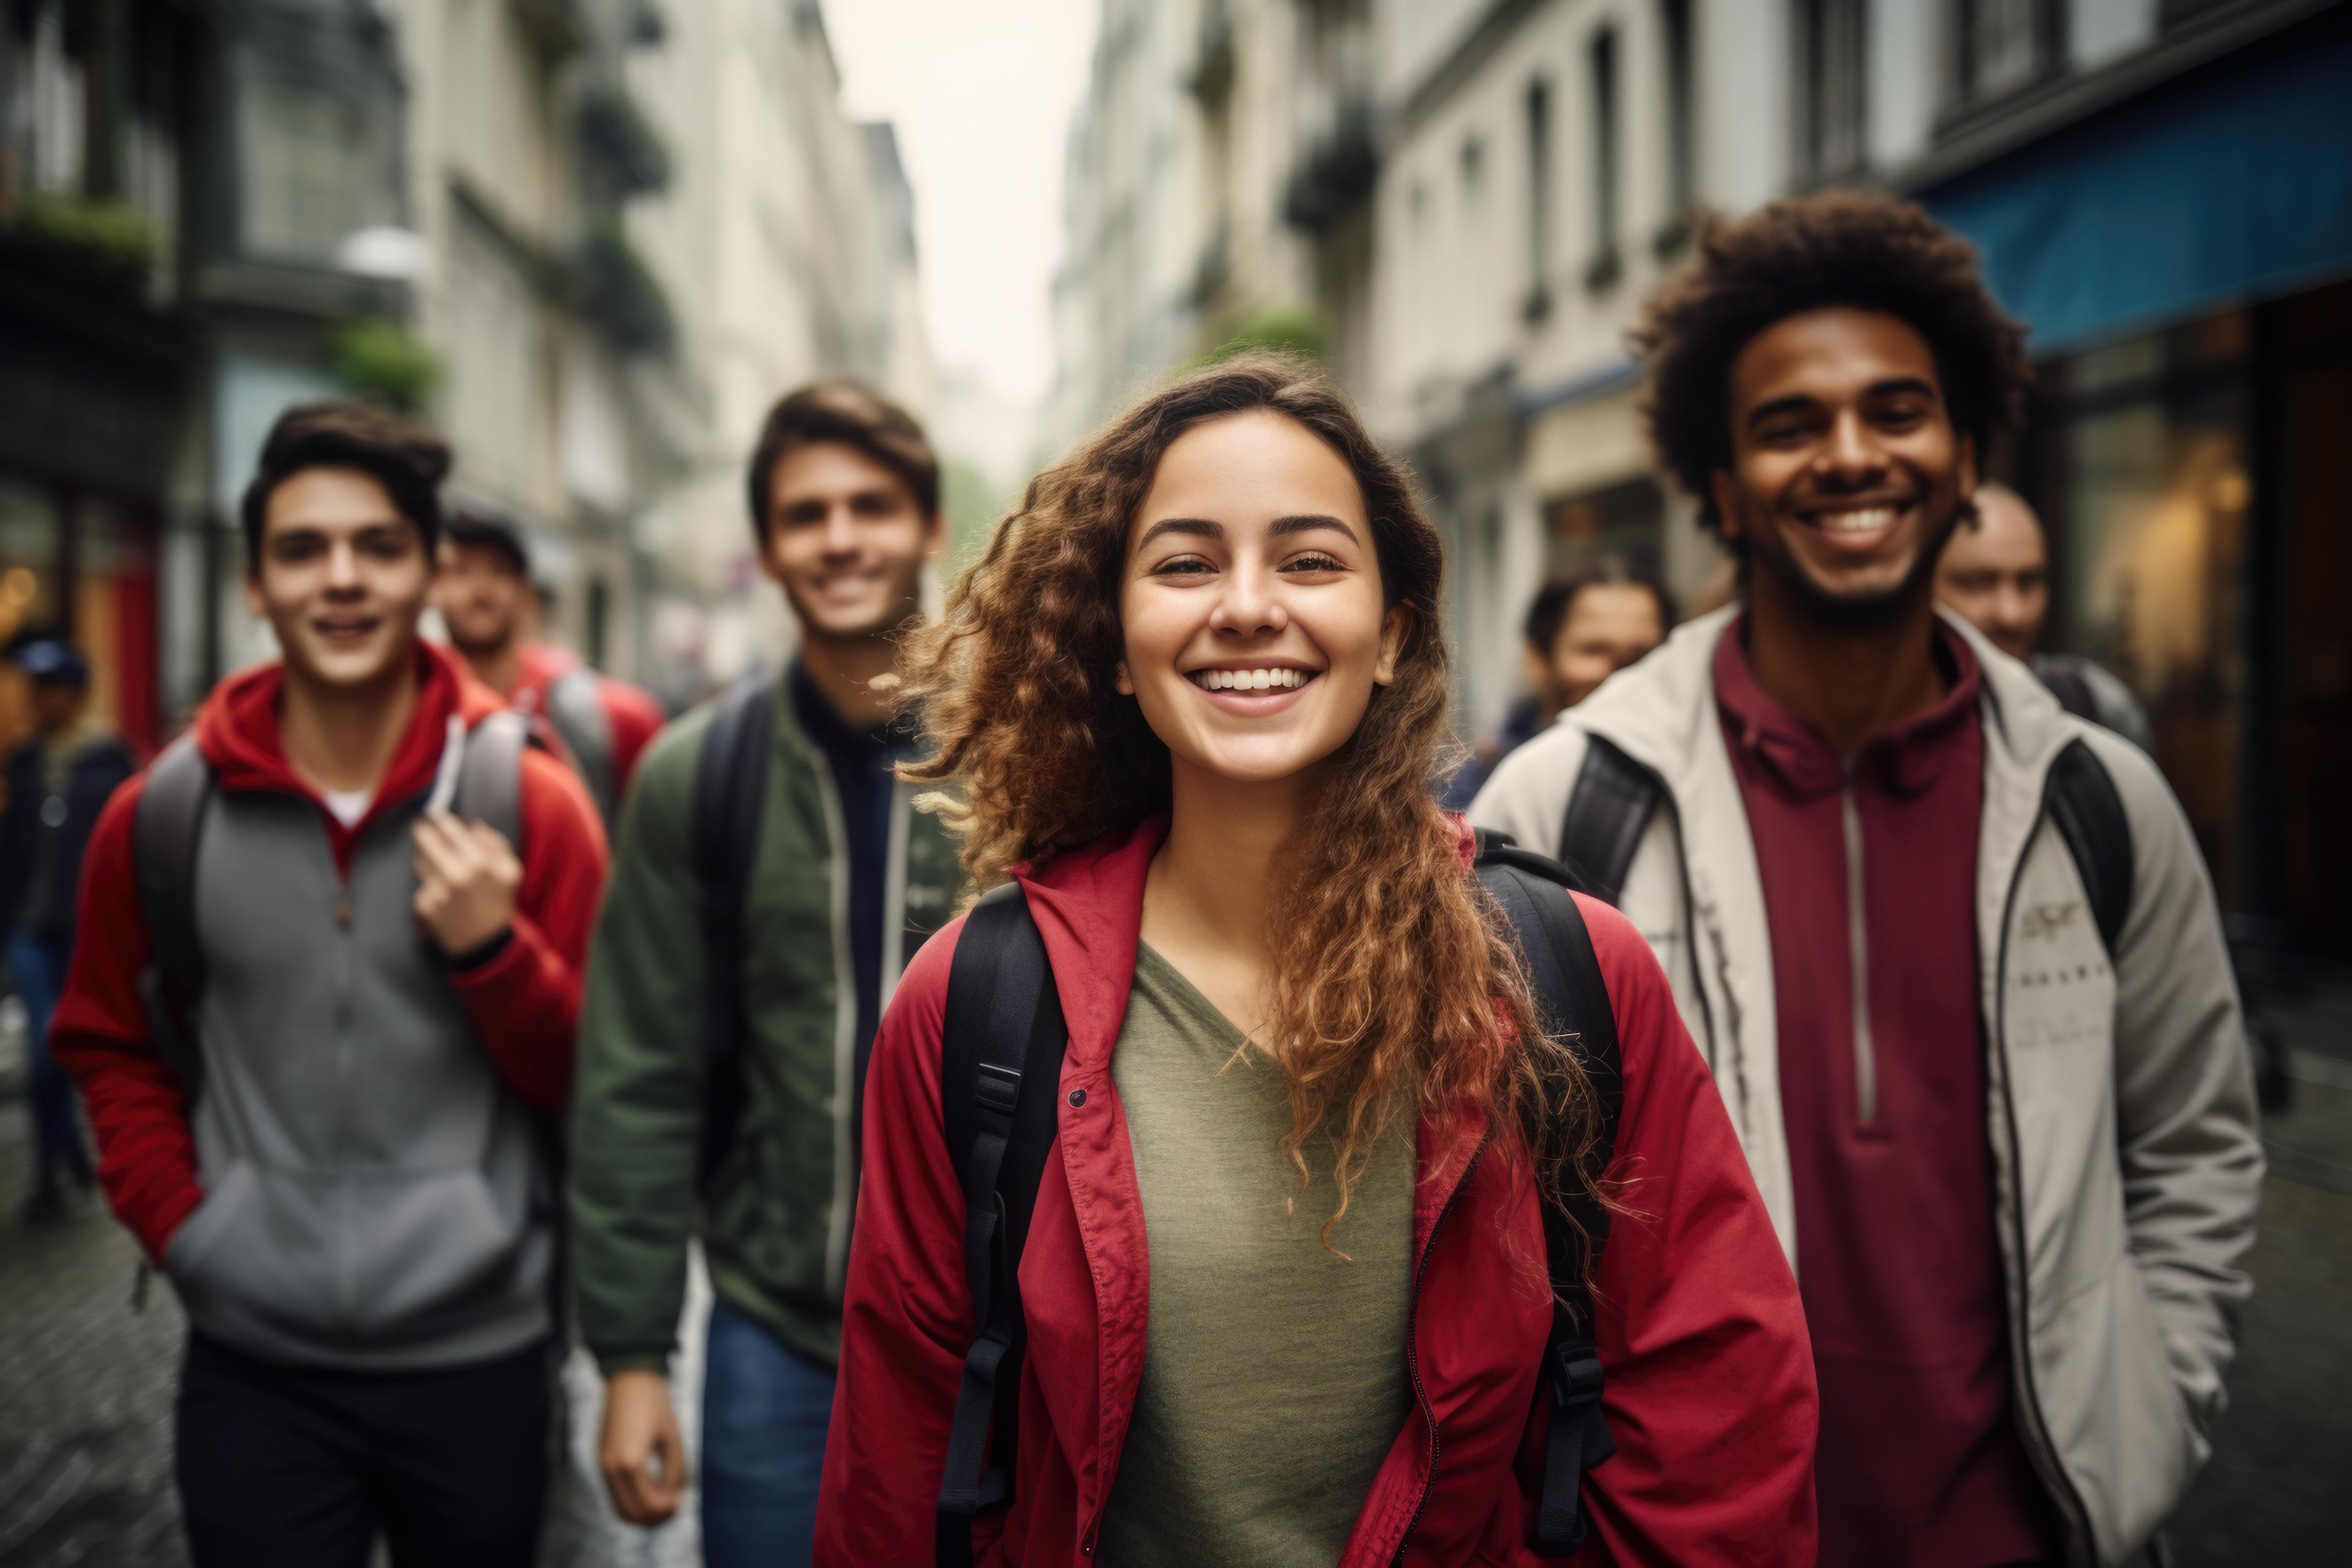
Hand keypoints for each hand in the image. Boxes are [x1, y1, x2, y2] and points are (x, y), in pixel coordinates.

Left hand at [412, 811, 521, 955]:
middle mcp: (455, 875)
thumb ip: (495, 844)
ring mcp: (438, 892)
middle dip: (423, 832)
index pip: (451, 830)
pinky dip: (428, 886)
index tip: (436, 815)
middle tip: (420, 826)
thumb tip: (474, 825)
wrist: (487, 943)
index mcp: (478, 862)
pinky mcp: (425, 907)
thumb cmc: (500, 902)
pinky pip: (421, 886)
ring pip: (421, 862)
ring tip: (436, 862)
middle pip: (427, 841)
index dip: (441, 819)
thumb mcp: (511, 871)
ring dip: (425, 858)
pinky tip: (440, 893)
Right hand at [600, 1369, 686, 1524]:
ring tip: (665, 1501)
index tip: (682, 1502)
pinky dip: (632, 1501)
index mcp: (630, 1463)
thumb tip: (674, 1500)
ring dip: (642, 1513)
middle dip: (654, 1518)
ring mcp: (602, 1466)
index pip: (647, 1506)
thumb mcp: (673, 1438)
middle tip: (675, 1506)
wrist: (629, 1378)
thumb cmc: (656, 1405)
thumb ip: (676, 1472)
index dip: (667, 1510)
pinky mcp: (601, 1461)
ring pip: (620, 1509)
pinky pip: (615, 1495)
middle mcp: (611, 1469)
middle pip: (631, 1515)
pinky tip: (651, 1490)